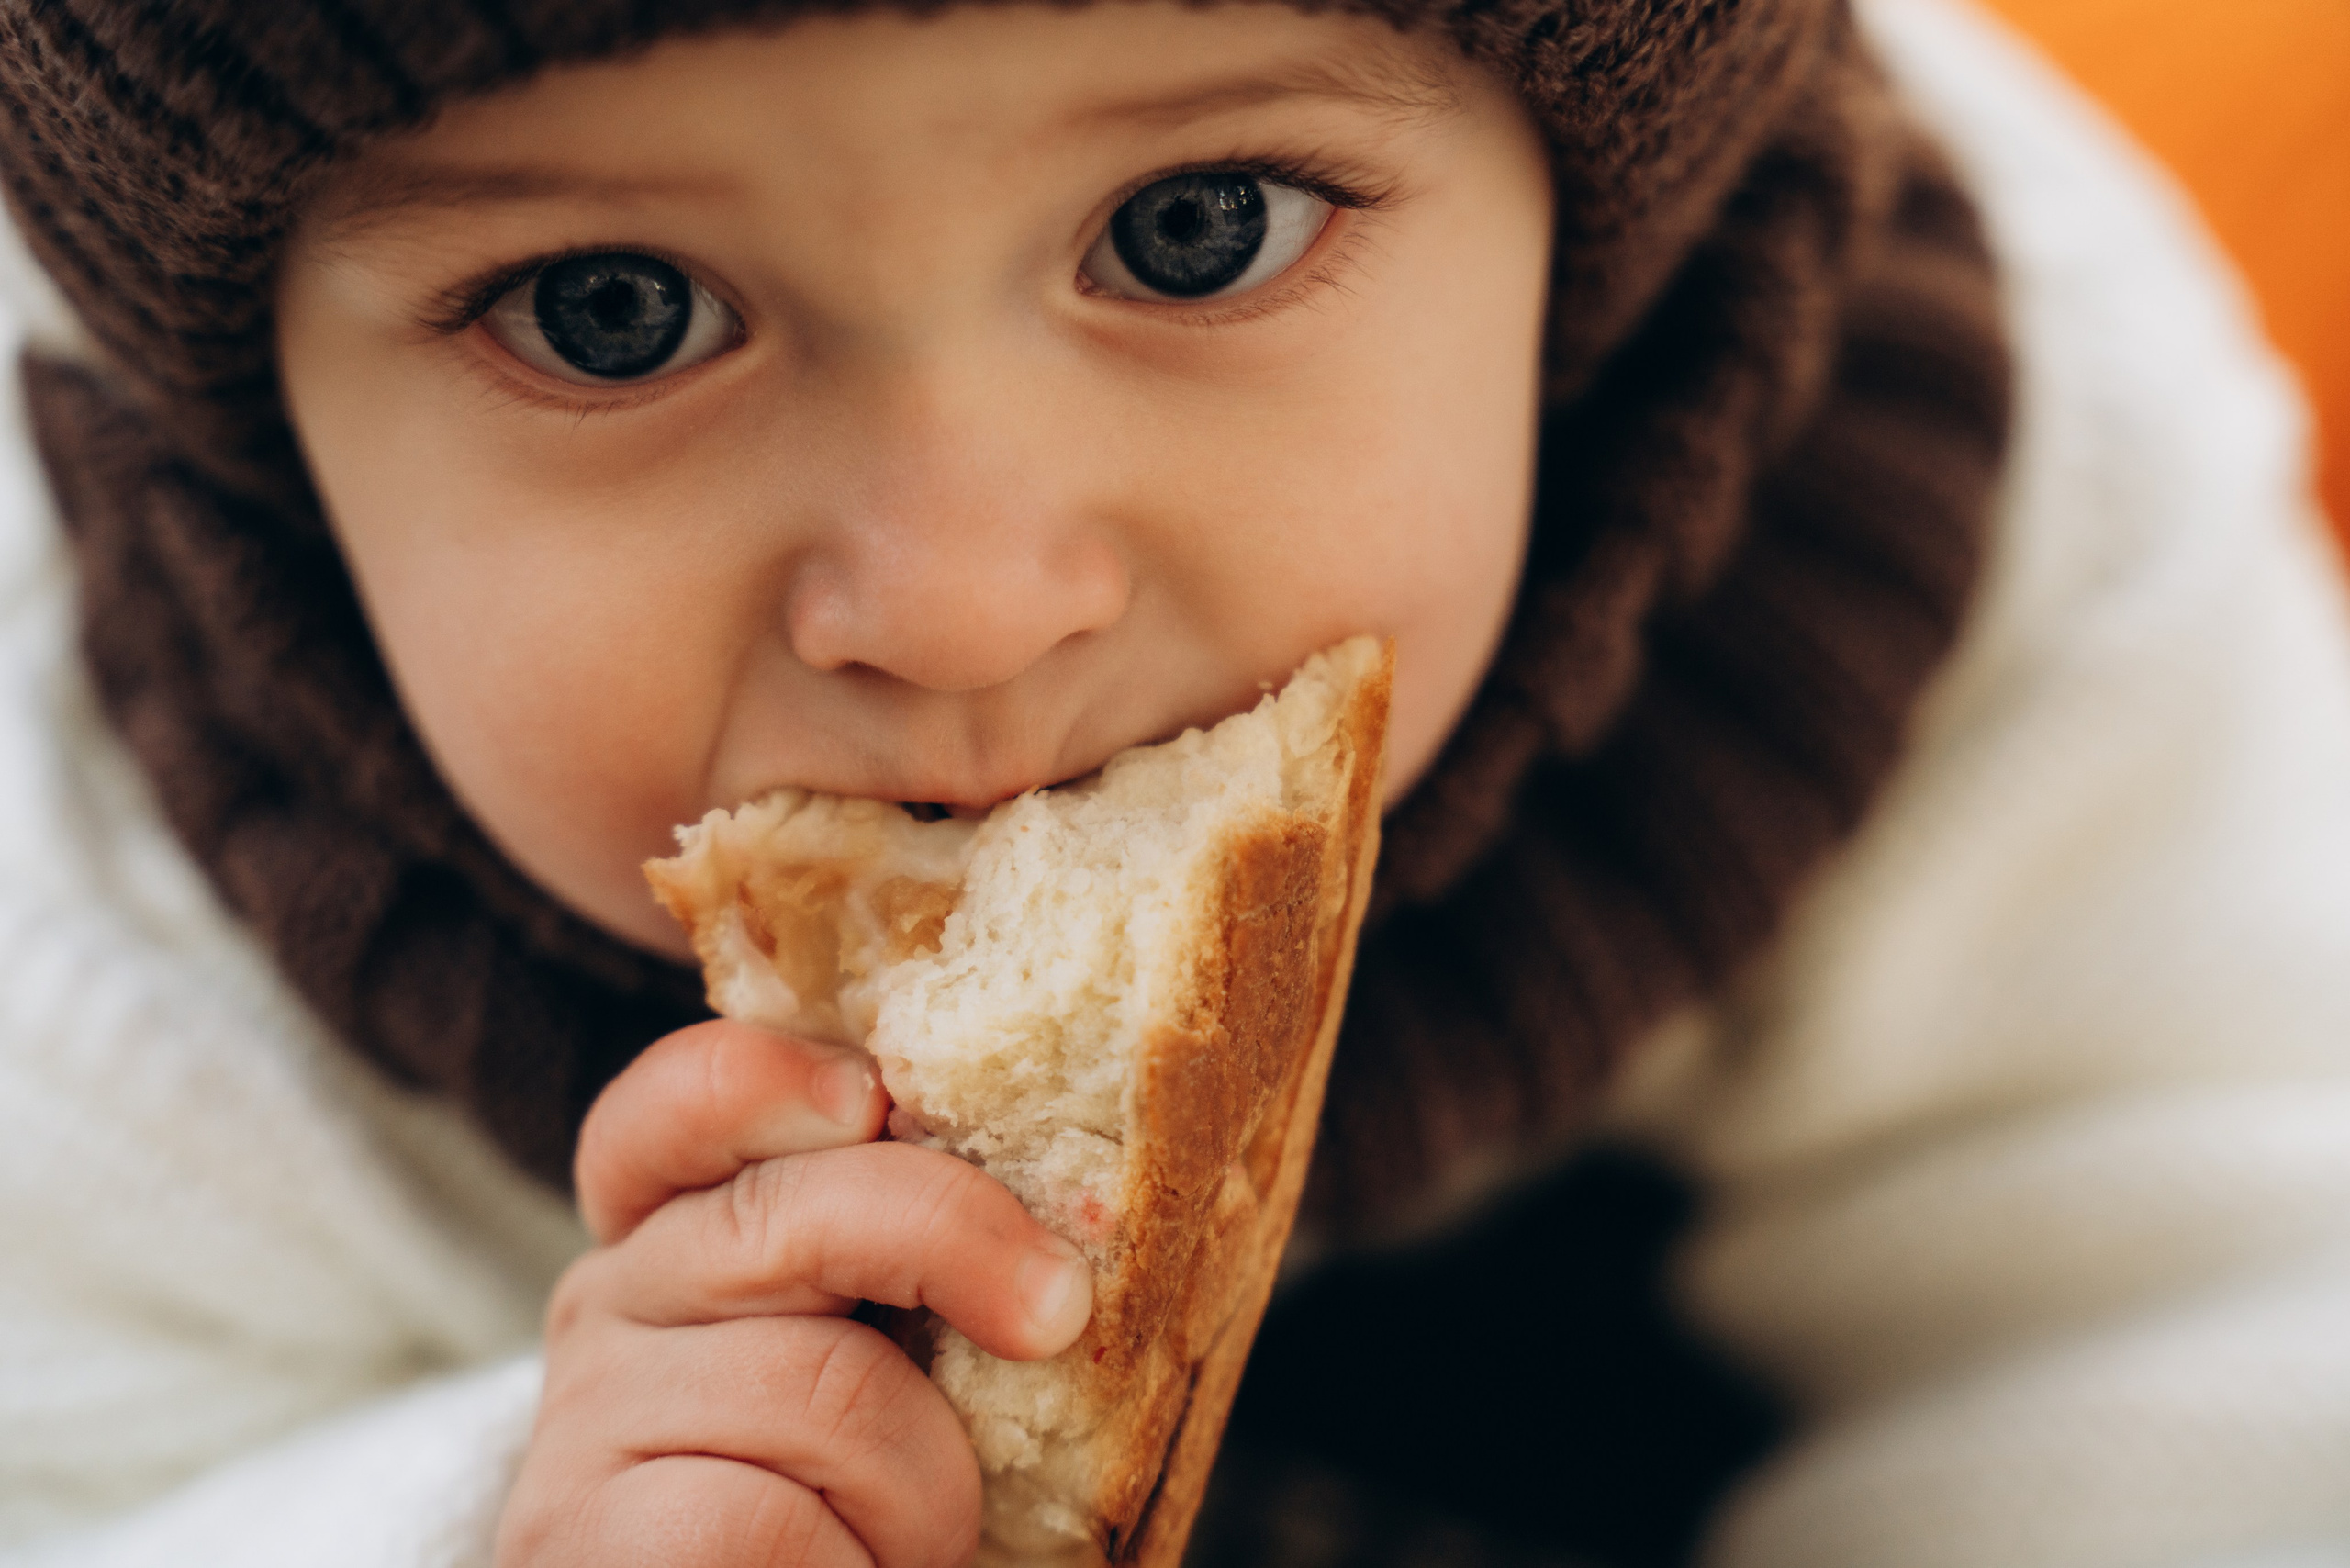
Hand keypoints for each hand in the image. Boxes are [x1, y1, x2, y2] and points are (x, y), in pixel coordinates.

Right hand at [494, 1020, 1093, 1567]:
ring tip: (909, 1538)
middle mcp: (614, 1299)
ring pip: (822, 1385)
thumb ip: (912, 1252)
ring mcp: (587, 1417)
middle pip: (787, 1214)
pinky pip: (763, 1517)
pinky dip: (850, 1562)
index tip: (867, 1098)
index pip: (682, 1105)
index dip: (765, 1076)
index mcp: (681, 1230)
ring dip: (927, 1479)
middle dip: (954, 1239)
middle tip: (1056, 1308)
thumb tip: (1074, 1191)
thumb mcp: (888, 1344)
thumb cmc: (859, 1497)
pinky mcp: (586, 1532)